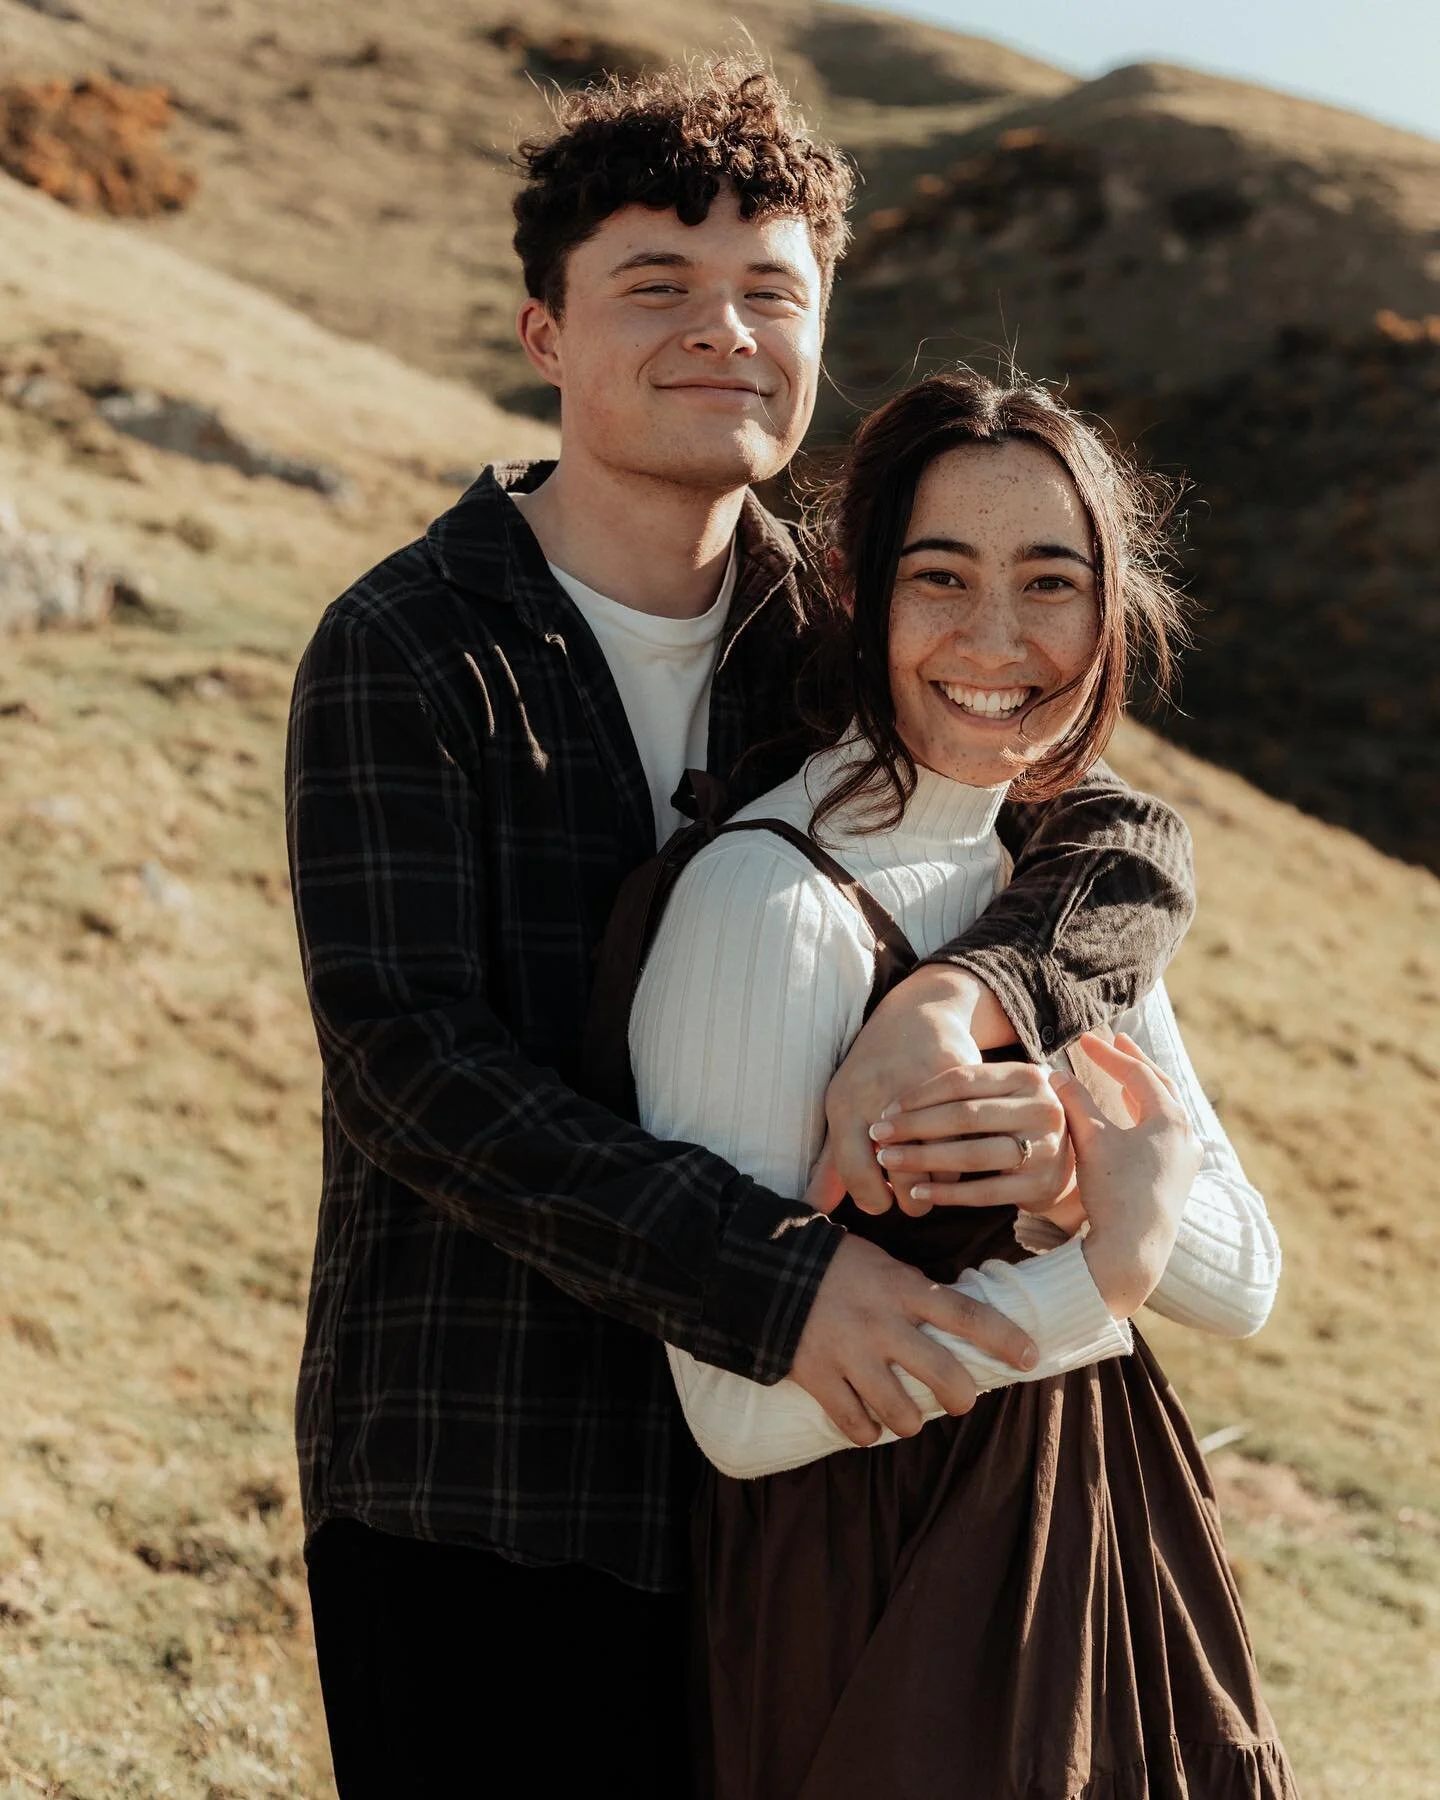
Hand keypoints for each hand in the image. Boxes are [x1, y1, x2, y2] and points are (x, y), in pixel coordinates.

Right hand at [789, 1234, 1038, 1446]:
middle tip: (963, 1400)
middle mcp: (881, 1323)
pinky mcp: (817, 1376)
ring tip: (908, 1418)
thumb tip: (952, 1319)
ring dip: (911, 1422)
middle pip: (943, 1374)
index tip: (1030, 1356)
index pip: (966, 1315)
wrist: (763, 1267)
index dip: (1003, 1338)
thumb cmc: (832, 1263)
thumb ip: (913, 1290)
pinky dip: (866, 1432)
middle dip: (962, 1397)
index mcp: (902, 1288)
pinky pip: (854, 1423)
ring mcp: (849, 1353)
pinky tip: (869, 1425)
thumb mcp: (880, 1263)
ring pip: (900, 1412)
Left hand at [808, 966, 1012, 1216]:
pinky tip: (956, 1148)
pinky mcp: (956, 1077)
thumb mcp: (843, 1108)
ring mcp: (921, 1085)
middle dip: (912, 1199)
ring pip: (944, 1163)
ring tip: (936, 1170)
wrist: (915, 1017)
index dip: (873, 1201)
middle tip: (914, 1194)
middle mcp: (879, 1095)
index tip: (883, 1202)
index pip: (858, 1176)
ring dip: (942, 1178)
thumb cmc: (872, 1074)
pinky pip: (968, 1137)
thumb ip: (831, 1163)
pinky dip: (964, 1152)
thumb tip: (815, 1208)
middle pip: (905, 1177)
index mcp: (844, 1105)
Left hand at [867, 1060, 1073, 1216]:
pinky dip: (947, 1192)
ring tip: (887, 1160)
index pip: (963, 1080)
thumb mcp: (1002, 1092)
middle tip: (878, 1133)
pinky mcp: (1040, 1185)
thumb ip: (965, 1091)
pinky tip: (918, 1190)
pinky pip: (984, 1192)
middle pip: (964, 1117)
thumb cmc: (1016, 1118)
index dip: (919, 1095)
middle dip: (914, 1127)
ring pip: (972, 1155)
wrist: (1071, 1157)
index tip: (886, 1108)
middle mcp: (1042, 1109)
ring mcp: (1045, 1149)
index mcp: (1027, 1077)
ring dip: (923, 1159)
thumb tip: (895, 1102)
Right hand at [1054, 1032, 1200, 1317]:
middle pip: (1161, 1086)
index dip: (1108, 1055)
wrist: (1134, 1250)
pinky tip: (1131, 1123)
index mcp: (1170, 1119)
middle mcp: (1186, 1135)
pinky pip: (1164, 1135)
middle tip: (1118, 1041)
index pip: (1137, 1074)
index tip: (1084, 1040)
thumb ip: (1076, 1103)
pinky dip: (1145, 1118)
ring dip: (1143, 1091)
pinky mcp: (1177, 1181)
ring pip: (1165, 1112)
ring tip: (1125, 1079)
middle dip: (1136, 1063)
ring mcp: (1185, 1159)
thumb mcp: (1092, 1140)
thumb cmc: (1115, 1192)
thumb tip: (1056, 1075)